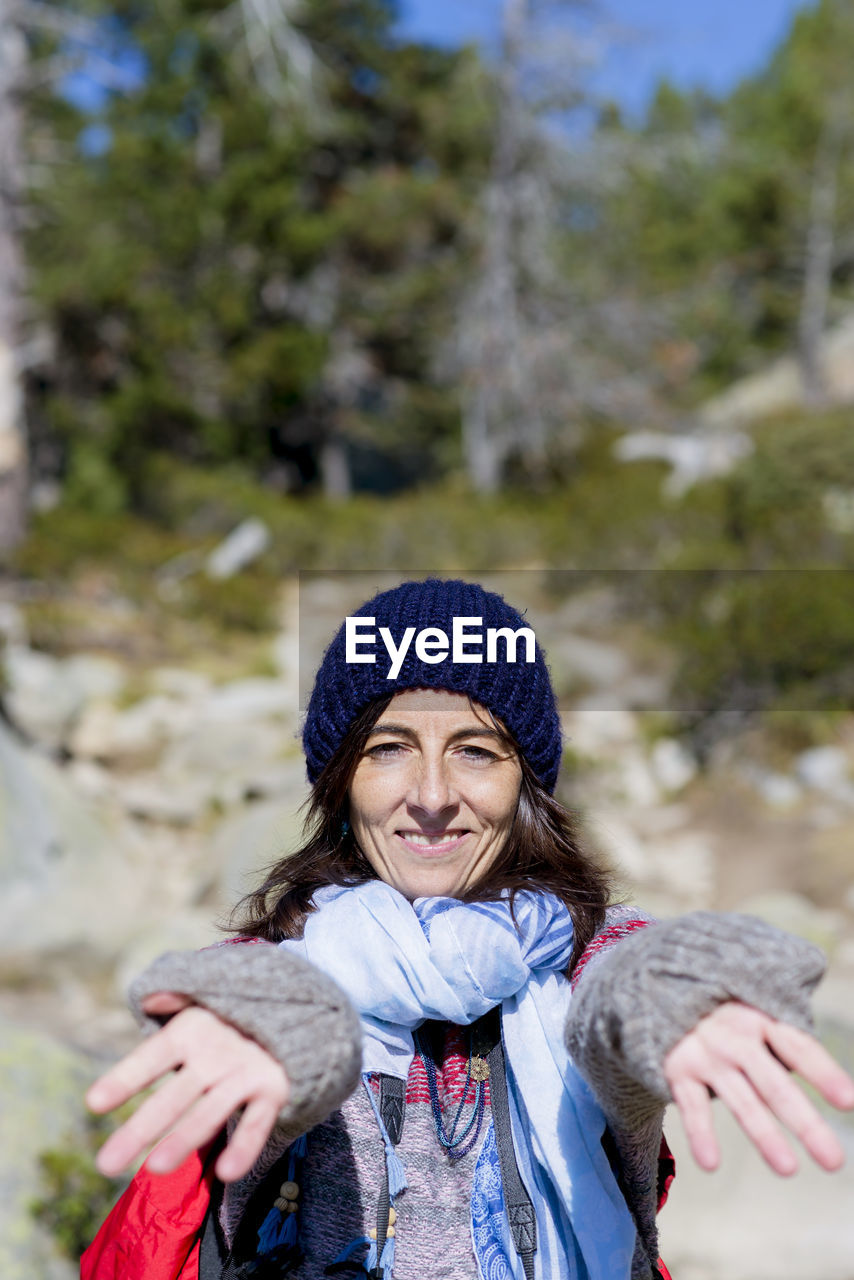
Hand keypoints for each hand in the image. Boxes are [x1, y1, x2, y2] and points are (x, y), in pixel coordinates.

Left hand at [86, 992, 289, 1182]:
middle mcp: (216, 1052)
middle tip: (105, 1165)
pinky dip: (245, 1146)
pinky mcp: (275, 1089)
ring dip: (185, 1138)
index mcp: (191, 1030)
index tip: (93, 1104)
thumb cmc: (232, 1017)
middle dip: (140, 1128)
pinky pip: (257, 1123)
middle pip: (174, 1094)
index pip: (152, 1057)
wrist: (300, 1012)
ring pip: (211, 1111)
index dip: (124, 1078)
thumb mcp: (203, 1003)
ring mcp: (246, 1072)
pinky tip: (225, 1173)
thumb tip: (148, 999)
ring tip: (155, 1169)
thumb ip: (175, 1003)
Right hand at [664, 1000, 853, 1175]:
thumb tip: (835, 1079)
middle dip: (805, 1122)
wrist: (659, 988)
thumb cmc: (723, 1010)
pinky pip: (692, 1106)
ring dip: (763, 1135)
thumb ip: (786, 1037)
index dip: (823, 1073)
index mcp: (760, 1018)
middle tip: (833, 1160)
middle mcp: (735, 1036)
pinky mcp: (676, 1069)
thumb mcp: (753, 1008)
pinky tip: (711, 1163)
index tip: (848, 1102)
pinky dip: (700, 1134)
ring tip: (788, 1169)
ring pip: (740, 1100)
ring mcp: (706, 1054)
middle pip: (775, 1084)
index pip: (798, 1047)